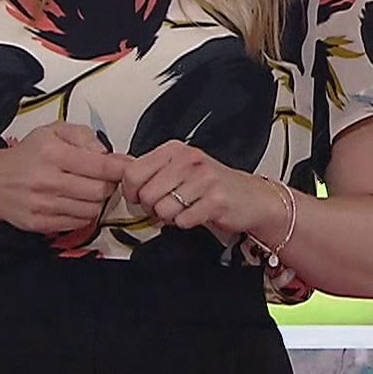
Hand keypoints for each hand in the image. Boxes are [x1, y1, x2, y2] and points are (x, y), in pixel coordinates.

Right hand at [0, 121, 134, 233]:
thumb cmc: (27, 155)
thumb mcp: (53, 132)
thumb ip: (83, 136)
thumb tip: (106, 152)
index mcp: (52, 152)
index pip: (100, 165)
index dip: (120, 168)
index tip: (128, 168)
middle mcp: (47, 179)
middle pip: (100, 190)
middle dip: (107, 184)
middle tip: (102, 178)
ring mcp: (43, 204)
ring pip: (92, 209)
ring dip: (96, 201)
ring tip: (86, 190)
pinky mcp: (40, 223)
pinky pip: (78, 223)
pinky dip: (82, 214)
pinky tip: (74, 203)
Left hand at [119, 140, 284, 241]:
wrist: (251, 197)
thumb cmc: (212, 185)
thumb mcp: (179, 169)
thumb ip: (151, 172)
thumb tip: (121, 179)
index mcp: (174, 149)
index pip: (133, 172)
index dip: (131, 192)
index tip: (138, 197)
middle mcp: (188, 159)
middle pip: (146, 194)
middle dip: (152, 208)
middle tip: (166, 207)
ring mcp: (203, 178)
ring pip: (164, 209)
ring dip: (170, 217)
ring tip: (184, 209)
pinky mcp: (216, 200)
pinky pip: (183, 220)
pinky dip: (186, 223)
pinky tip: (196, 214)